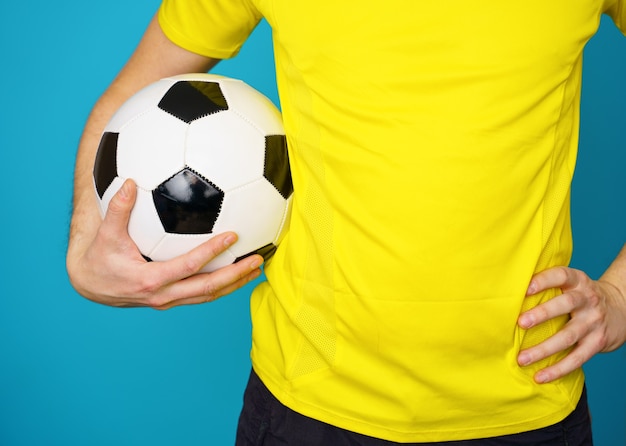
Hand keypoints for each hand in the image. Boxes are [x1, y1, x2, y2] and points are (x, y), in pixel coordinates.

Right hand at [66, 179, 262, 309]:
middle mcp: (163, 295)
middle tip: (259, 260)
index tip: (233, 236)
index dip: (212, 252)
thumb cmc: (99, 257)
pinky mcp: (171, 300)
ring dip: (234, 283)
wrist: (90, 285)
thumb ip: (117, 209)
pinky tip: (236, 273)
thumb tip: (128, 182)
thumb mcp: (105, 234)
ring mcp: (169, 301)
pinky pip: (201, 295)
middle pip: (207, 288)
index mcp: (150, 280)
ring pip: (207, 296)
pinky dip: (222, 286)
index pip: (189, 266)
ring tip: (256, 269)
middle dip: (236, 275)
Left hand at [517, 266, 625, 382]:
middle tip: (520, 323)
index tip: (526, 288)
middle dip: (542, 314)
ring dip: (543, 349)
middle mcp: (588, 299)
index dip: (544, 280)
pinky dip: (558, 369)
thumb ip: (549, 285)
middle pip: (566, 304)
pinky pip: (577, 358)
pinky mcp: (597, 342)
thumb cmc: (580, 296)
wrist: (620, 309)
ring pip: (568, 336)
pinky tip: (540, 376)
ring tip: (522, 358)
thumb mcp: (571, 284)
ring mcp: (593, 322)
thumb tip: (508, 291)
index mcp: (577, 281)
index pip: (561, 275)